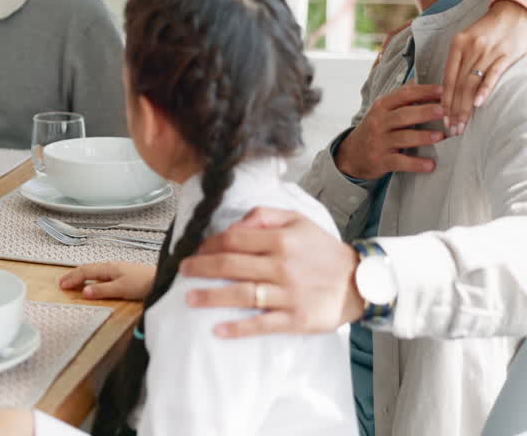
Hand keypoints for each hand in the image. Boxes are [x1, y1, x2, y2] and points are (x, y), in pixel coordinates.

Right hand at [59, 262, 154, 300]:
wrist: (161, 279)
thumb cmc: (144, 282)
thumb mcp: (121, 289)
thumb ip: (102, 290)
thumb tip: (85, 292)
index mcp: (108, 268)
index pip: (85, 272)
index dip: (72, 278)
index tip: (62, 285)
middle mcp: (111, 267)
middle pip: (87, 269)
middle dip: (74, 275)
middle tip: (63, 282)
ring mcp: (116, 269)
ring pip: (94, 271)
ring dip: (82, 276)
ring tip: (74, 281)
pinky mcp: (122, 274)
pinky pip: (100, 274)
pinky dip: (91, 277)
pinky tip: (93, 282)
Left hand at [178, 207, 362, 337]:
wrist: (361, 282)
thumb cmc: (323, 251)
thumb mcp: (299, 221)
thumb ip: (265, 214)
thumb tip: (236, 223)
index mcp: (281, 240)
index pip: (234, 239)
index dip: (209, 244)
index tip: (196, 249)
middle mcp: (282, 266)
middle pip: (231, 265)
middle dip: (201, 268)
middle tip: (183, 271)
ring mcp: (289, 294)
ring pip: (242, 294)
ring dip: (211, 296)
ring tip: (189, 297)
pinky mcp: (296, 319)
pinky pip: (262, 323)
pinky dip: (238, 327)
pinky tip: (218, 329)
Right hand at [334, 84, 444, 180]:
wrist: (352, 155)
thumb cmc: (376, 130)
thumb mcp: (383, 112)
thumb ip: (402, 100)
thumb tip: (427, 82)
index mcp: (381, 107)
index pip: (403, 95)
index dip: (424, 91)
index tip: (443, 90)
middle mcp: (378, 122)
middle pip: (403, 115)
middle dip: (424, 112)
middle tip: (444, 111)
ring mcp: (379, 142)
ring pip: (402, 138)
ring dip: (423, 136)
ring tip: (441, 136)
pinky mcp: (381, 160)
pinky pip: (400, 162)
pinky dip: (415, 164)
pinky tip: (430, 165)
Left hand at [442, 0, 526, 135]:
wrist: (513, 12)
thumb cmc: (489, 30)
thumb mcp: (468, 41)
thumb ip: (459, 62)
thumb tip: (449, 89)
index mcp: (457, 46)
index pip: (447, 79)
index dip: (444, 101)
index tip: (443, 119)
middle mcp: (470, 49)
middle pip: (458, 84)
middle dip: (454, 109)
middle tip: (452, 128)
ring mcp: (487, 51)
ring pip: (471, 83)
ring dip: (466, 106)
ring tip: (463, 124)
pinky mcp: (506, 54)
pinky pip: (493, 75)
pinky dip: (484, 90)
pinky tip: (479, 104)